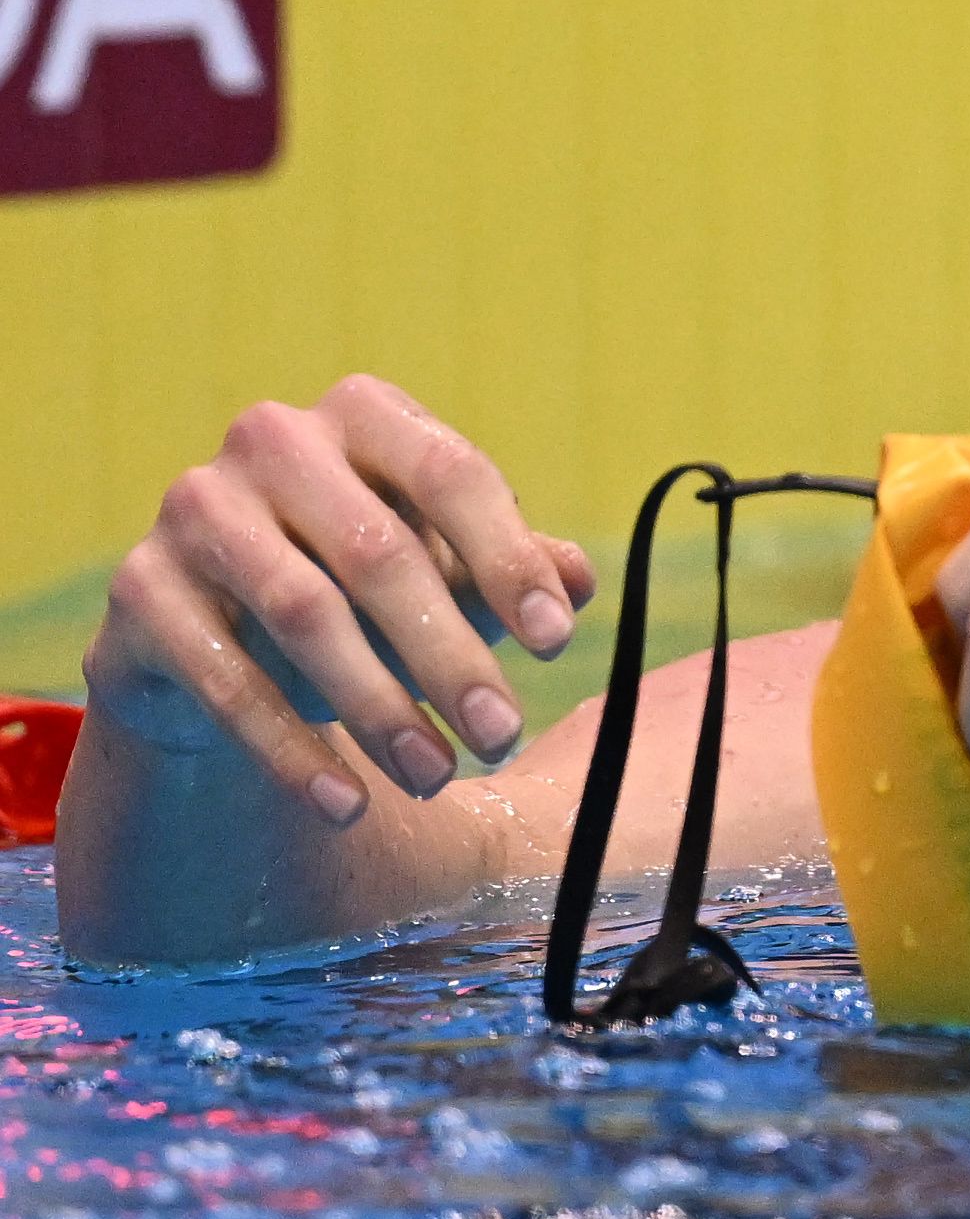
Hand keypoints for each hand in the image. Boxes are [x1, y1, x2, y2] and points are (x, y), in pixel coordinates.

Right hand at [84, 375, 597, 824]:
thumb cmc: (359, 588)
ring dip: (379, 707)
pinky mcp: (140, 589)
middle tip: (502, 736)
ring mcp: (196, 508)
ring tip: (436, 778)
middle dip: (451, 654)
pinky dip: (291, 748)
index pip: (451, 475)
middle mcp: (274, 441)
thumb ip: (511, 569)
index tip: (559, 642)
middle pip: (379, 552)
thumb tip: (580, 580)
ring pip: (305, 614)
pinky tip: (347, 804)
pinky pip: (226, 677)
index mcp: (364, 414)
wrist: (217, 638)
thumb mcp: (444, 572)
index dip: (509, 560)